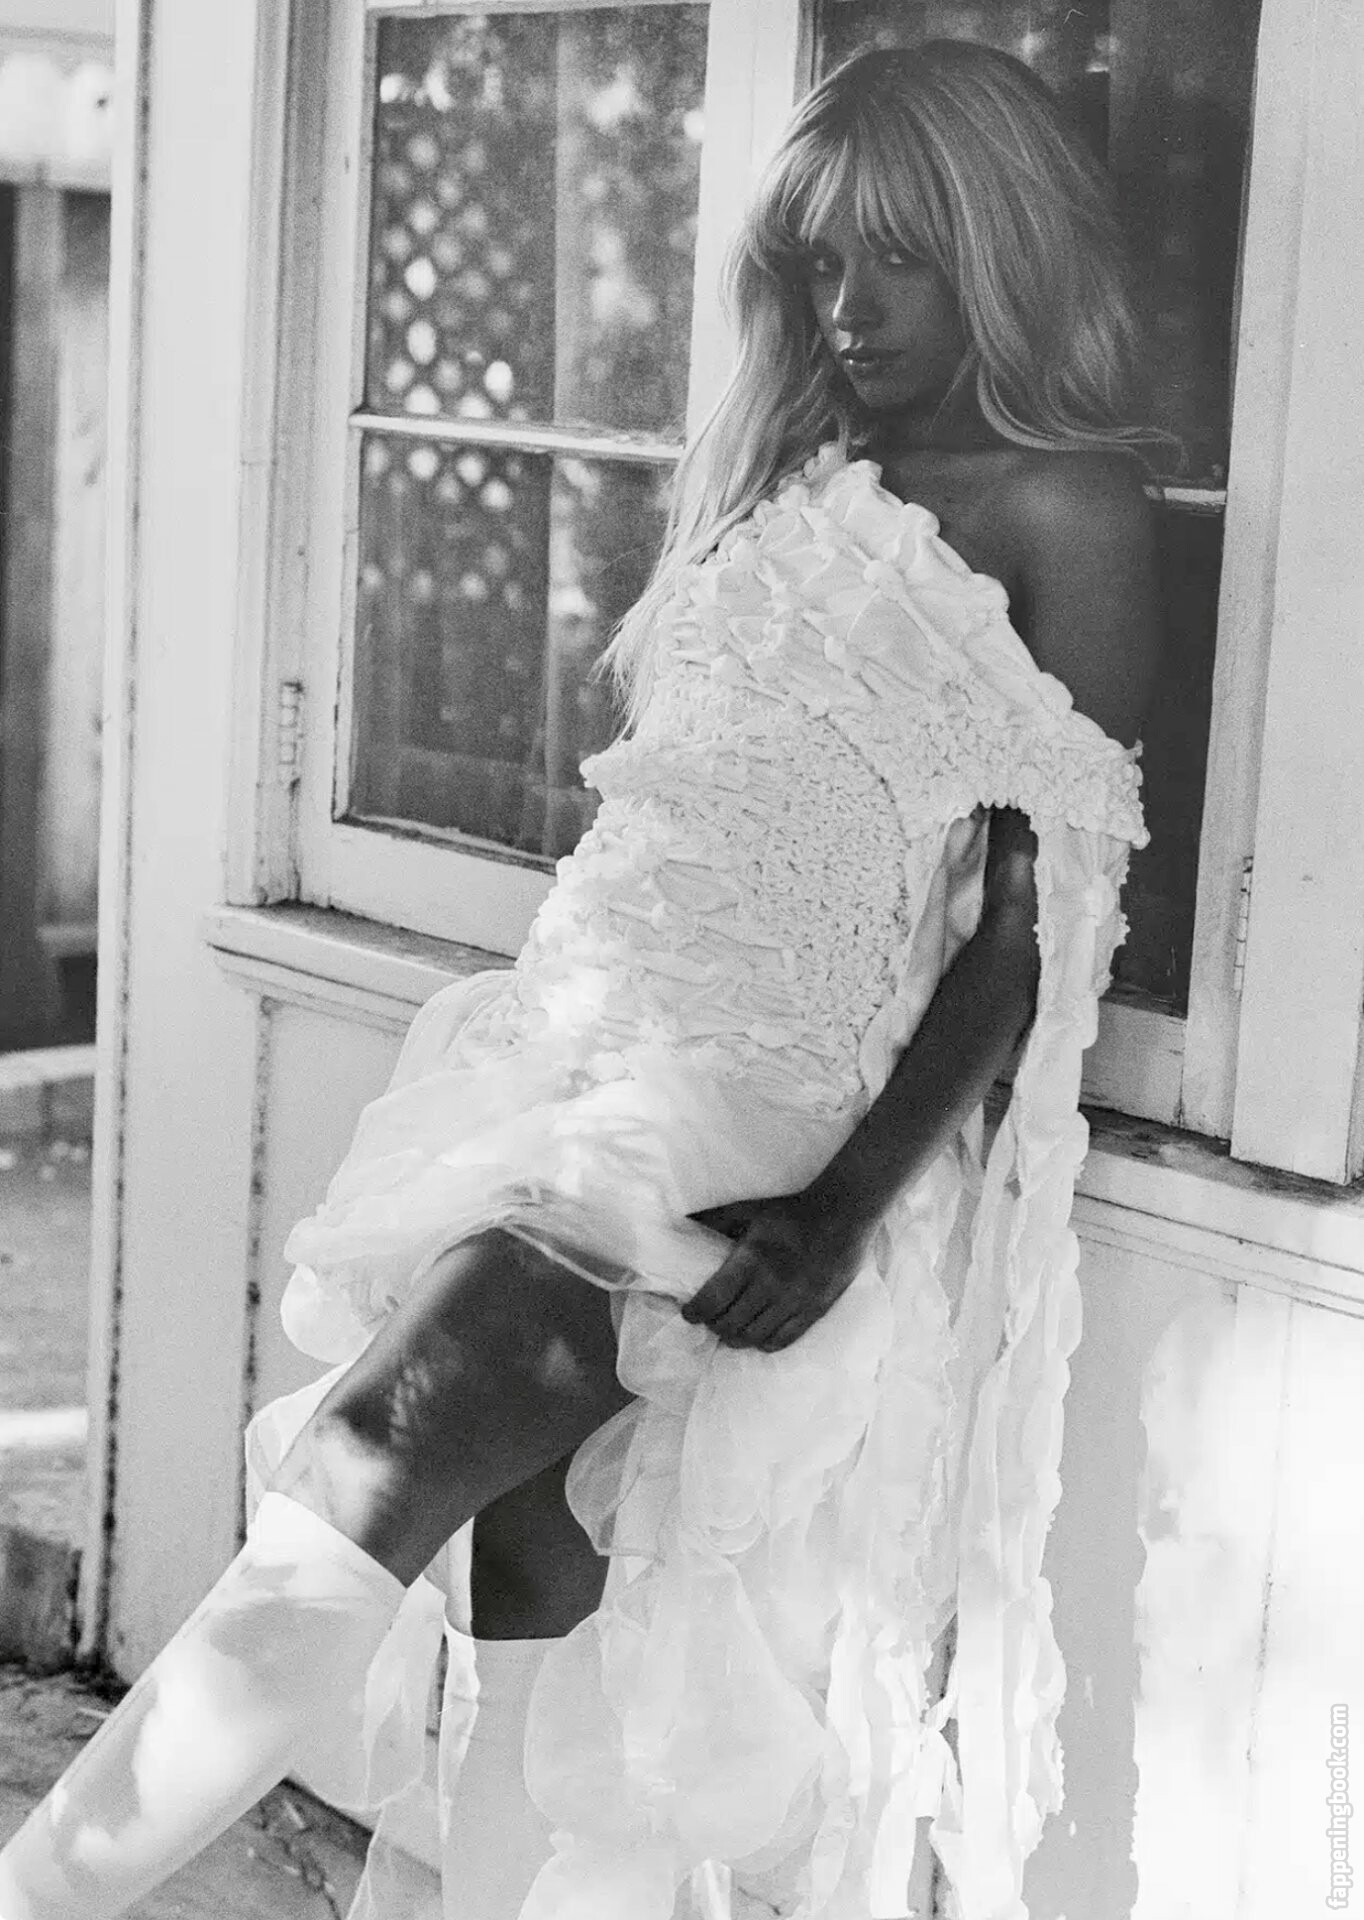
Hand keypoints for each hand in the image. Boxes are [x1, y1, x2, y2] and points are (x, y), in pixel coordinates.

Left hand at [681, 1188, 869, 1351]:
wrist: (842, 1216)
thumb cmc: (791, 1212)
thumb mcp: (749, 1209)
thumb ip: (716, 1218)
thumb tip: (684, 1219)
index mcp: (750, 1260)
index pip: (713, 1300)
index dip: (695, 1312)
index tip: (689, 1314)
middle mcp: (770, 1285)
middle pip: (730, 1324)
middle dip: (714, 1326)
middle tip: (710, 1321)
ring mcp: (794, 1301)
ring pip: (754, 1337)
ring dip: (736, 1338)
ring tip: (730, 1332)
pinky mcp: (814, 1310)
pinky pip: (784, 1340)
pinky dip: (764, 1343)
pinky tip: (758, 1338)